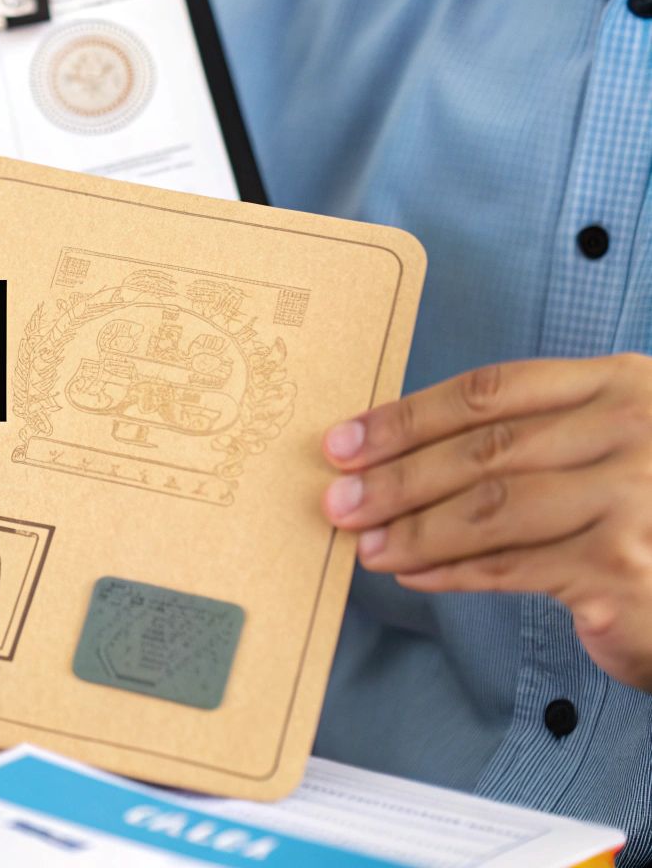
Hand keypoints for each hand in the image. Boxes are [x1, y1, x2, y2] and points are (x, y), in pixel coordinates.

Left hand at [320, 354, 651, 689]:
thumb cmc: (643, 511)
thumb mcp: (601, 447)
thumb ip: (526, 437)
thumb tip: (394, 452)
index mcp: (621, 385)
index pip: (490, 392)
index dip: (407, 417)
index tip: (343, 441)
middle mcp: (634, 431)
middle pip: (484, 449)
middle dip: (396, 477)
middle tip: (337, 499)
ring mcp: (635, 499)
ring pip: (491, 510)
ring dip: (414, 529)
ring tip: (365, 544)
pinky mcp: (623, 568)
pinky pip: (513, 566)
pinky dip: (453, 571)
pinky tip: (414, 573)